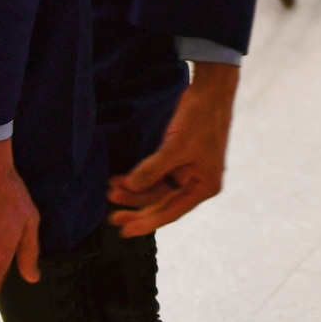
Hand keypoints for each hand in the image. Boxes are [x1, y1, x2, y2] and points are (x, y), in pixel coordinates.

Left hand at [107, 62, 237, 236]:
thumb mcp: (175, 146)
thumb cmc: (200, 119)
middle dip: (137, 206)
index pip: (171, 211)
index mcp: (204, 186)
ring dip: (134, 189)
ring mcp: (187, 171)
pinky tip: (122, 179)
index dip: (147, 222)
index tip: (124, 231)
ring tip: (111, 188)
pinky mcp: (179, 159)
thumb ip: (152, 170)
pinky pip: (156, 175)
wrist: (209, 90)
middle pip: (162, 202)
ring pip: (156, 189)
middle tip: (112, 215)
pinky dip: (140, 177)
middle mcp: (197, 183)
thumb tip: (130, 187)